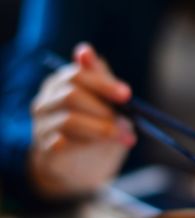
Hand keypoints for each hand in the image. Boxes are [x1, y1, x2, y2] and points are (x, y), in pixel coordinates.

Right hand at [30, 43, 135, 197]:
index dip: (103, 83)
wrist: (84, 167)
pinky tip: (98, 148)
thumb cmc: (99, 127)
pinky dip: (86, 145)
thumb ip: (101, 80)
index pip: (77, 75)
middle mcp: (47, 101)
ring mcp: (42, 125)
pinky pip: (62, 144)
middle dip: (104, 110)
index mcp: (62, 84)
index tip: (126, 95)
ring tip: (124, 138)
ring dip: (102, 129)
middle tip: (128, 124)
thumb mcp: (107, 103)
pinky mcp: (45, 149)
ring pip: (69, 120)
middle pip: (71, 95)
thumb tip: (85, 50)